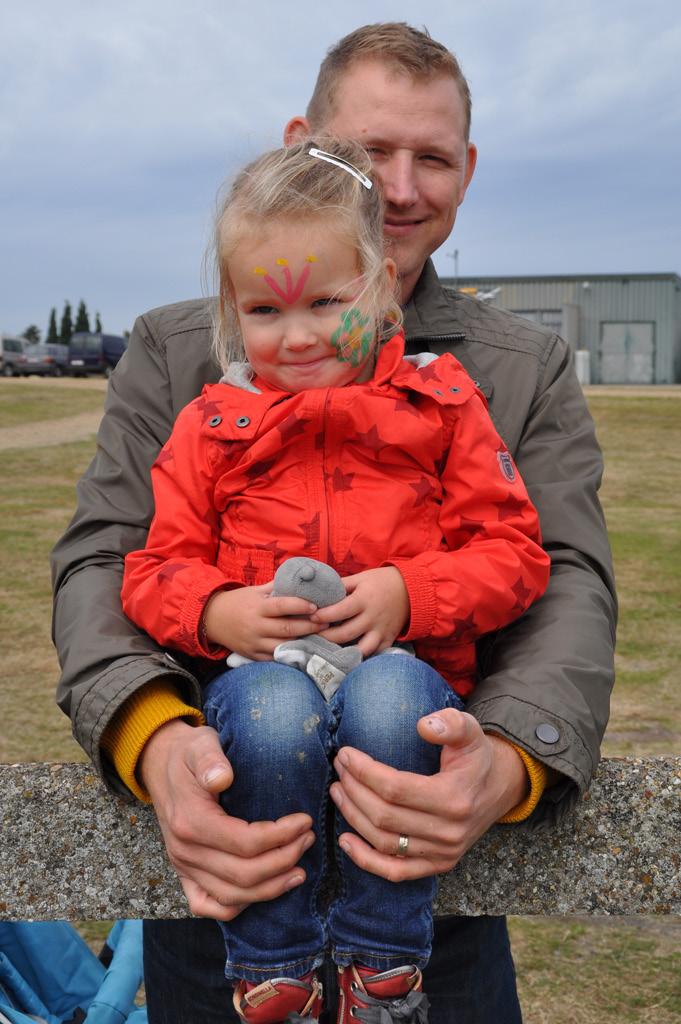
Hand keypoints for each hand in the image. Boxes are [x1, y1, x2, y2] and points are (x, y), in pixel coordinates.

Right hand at [139, 719, 314, 918]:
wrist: (161, 765)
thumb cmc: (188, 754)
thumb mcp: (199, 745)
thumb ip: (210, 760)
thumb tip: (223, 777)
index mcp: (191, 821)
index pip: (245, 843)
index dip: (281, 836)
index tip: (304, 821)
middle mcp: (185, 851)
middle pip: (244, 874)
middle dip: (284, 860)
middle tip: (308, 839)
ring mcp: (183, 867)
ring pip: (232, 897)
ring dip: (271, 887)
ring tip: (300, 868)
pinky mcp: (184, 875)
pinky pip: (209, 906)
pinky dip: (239, 906)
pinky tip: (264, 890)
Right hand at [203, 584, 320, 658]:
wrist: (211, 619)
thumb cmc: (238, 601)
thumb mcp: (255, 590)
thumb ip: (276, 586)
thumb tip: (300, 577)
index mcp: (257, 607)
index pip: (281, 606)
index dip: (299, 605)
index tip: (316, 606)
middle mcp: (255, 626)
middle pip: (286, 629)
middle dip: (309, 626)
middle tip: (326, 623)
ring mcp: (254, 643)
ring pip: (283, 646)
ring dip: (303, 643)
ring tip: (320, 638)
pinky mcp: (252, 655)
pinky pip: (274, 657)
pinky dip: (290, 654)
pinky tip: (304, 650)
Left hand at [310, 567, 409, 656]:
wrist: (411, 589)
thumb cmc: (382, 581)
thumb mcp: (361, 578)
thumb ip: (341, 585)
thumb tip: (320, 591)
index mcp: (364, 599)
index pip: (340, 611)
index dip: (323, 616)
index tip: (311, 617)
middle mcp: (372, 617)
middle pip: (345, 633)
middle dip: (326, 636)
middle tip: (313, 635)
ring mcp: (381, 631)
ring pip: (360, 649)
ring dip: (343, 651)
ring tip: (329, 648)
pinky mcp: (388, 639)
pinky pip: (374, 653)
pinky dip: (361, 656)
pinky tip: (348, 655)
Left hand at [329, 709, 527, 880]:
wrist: (500, 788)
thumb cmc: (476, 756)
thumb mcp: (470, 730)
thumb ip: (450, 724)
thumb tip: (423, 726)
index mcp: (454, 798)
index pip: (395, 788)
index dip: (364, 771)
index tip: (345, 754)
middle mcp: (449, 832)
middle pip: (384, 816)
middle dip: (354, 790)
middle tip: (339, 769)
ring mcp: (443, 853)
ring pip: (384, 843)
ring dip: (353, 818)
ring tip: (338, 791)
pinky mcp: (439, 866)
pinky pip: (396, 872)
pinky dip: (366, 861)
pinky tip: (345, 841)